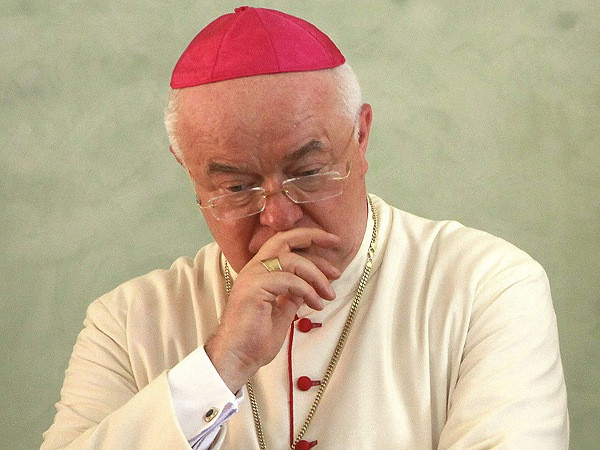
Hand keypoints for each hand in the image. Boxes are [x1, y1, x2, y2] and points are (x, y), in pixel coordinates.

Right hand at [205, 228, 340, 392]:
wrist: (237, 358)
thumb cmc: (255, 340)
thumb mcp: (282, 311)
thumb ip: (293, 295)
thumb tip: (309, 286)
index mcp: (260, 272)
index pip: (284, 243)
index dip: (309, 238)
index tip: (333, 246)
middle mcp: (254, 268)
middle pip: (285, 239)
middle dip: (314, 238)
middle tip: (337, 253)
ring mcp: (253, 277)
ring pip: (292, 260)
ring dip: (317, 276)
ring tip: (329, 295)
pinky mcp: (255, 288)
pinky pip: (289, 280)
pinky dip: (308, 291)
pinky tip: (317, 305)